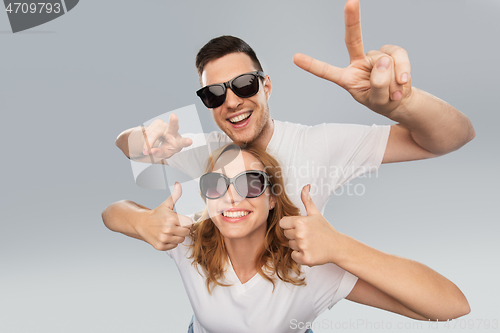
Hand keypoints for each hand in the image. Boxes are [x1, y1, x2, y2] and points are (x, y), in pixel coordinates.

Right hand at [137, 182, 192, 250]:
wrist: (141, 223)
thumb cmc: (157, 214)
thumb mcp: (166, 204)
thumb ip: (175, 195)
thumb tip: (178, 184)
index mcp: (172, 218)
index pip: (189, 223)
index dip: (186, 221)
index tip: (179, 220)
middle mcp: (168, 229)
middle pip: (187, 232)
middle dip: (182, 229)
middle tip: (175, 225)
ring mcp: (164, 238)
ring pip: (181, 240)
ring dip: (177, 236)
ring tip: (170, 231)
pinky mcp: (160, 246)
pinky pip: (174, 246)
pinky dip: (171, 242)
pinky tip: (165, 236)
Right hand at [140, 113, 192, 160]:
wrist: (164, 140)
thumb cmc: (167, 148)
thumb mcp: (165, 153)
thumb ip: (159, 153)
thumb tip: (151, 150)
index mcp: (178, 142)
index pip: (182, 142)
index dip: (185, 142)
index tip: (189, 141)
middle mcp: (174, 131)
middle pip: (174, 126)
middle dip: (174, 121)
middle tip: (174, 116)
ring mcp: (166, 125)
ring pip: (156, 131)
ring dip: (148, 140)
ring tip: (146, 150)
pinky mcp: (158, 122)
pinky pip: (150, 129)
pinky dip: (146, 137)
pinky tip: (147, 141)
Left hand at [279, 185, 338, 265]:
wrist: (337, 246)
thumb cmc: (325, 230)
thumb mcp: (316, 214)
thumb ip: (307, 200)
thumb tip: (305, 186)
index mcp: (301, 222)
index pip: (282, 223)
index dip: (290, 225)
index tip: (299, 226)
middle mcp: (300, 234)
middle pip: (285, 234)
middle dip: (294, 235)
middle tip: (307, 235)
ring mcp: (302, 247)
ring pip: (290, 245)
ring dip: (297, 245)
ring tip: (310, 242)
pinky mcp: (305, 258)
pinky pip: (293, 256)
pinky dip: (300, 255)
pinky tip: (310, 250)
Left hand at [293, 0, 411, 116]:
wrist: (401, 101)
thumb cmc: (383, 101)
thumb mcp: (378, 101)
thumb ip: (378, 86)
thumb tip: (383, 61)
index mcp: (346, 78)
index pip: (327, 71)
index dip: (312, 65)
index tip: (295, 58)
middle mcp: (359, 63)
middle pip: (353, 39)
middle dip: (352, 19)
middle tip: (351, 1)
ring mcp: (375, 56)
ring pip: (385, 61)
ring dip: (392, 80)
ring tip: (394, 92)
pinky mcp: (391, 53)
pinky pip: (399, 56)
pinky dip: (404, 70)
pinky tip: (403, 82)